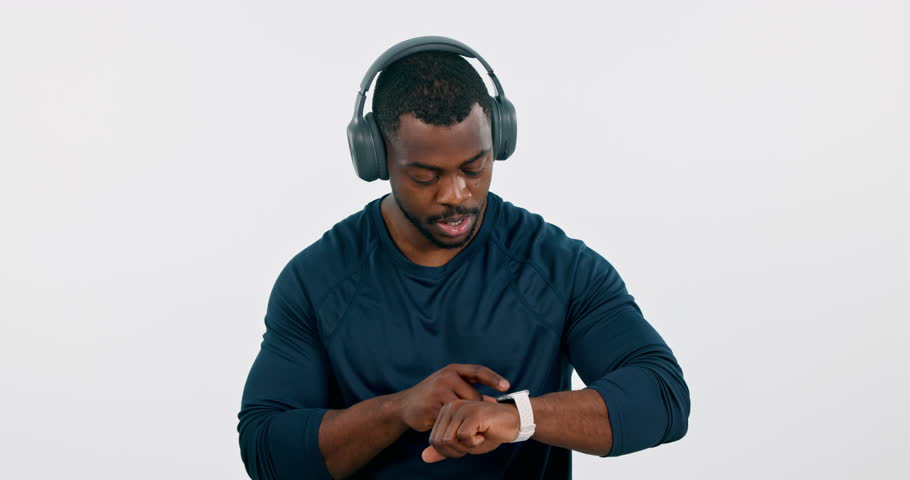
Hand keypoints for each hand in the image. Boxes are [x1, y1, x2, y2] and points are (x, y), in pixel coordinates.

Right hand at [394, 363, 509, 432]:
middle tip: (477, 420)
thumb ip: (469, 391)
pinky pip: (453, 419)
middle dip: (476, 409)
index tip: (507, 387)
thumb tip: (496, 402)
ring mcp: (439, 391)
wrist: (404, 406)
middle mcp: (446, 377)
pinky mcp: (433, 407)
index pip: (478, 371)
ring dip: (466, 419)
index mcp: (453, 370)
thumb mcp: (450, 387)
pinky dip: (456, 426)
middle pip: (474, 396)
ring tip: (465, 425)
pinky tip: (455, 430)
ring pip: (464, 409)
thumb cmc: (433, 396)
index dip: (494, 379)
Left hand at [421, 395, 520, 462]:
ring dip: (466, 446)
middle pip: (440, 441)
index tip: (466, 444)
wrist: (513, 423)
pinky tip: (485, 432)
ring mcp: (461, 408)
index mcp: (446, 412)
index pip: (434, 440)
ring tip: (478, 436)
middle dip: (456, 450)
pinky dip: (475, 442)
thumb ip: (444, 449)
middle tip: (473, 441)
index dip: (449, 451)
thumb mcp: (463, 444)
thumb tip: (424, 458)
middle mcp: (451, 406)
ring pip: (449, 440)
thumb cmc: (488, 432)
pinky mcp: (472, 413)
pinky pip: (464, 437)